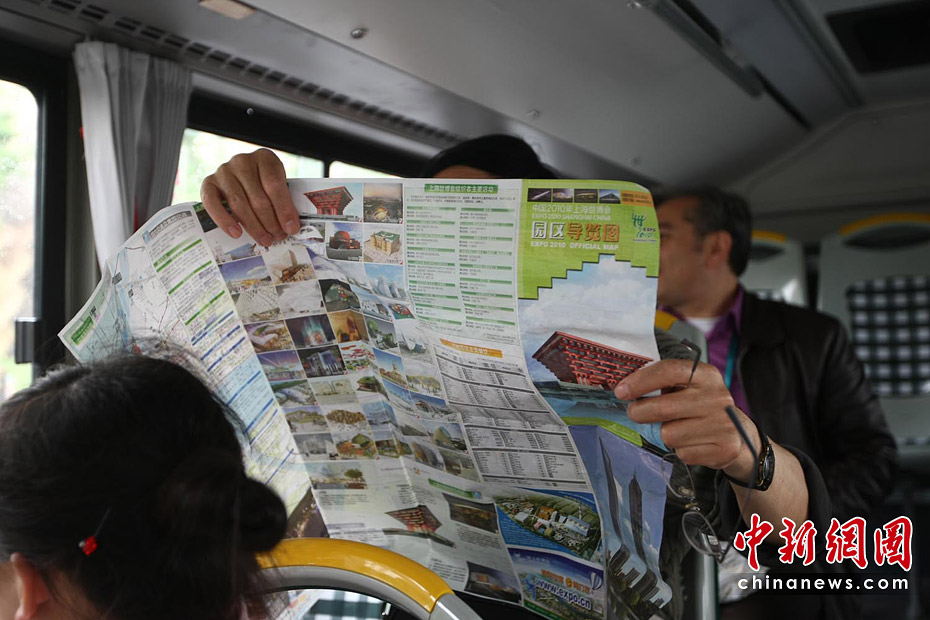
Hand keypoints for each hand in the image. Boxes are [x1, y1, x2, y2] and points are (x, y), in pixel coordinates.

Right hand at [200, 148, 299, 246]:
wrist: (241, 178)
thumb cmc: (265, 185)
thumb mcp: (279, 187)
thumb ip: (285, 202)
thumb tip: (290, 227)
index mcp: (264, 158)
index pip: (274, 185)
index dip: (284, 209)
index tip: (291, 228)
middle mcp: (242, 161)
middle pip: (257, 197)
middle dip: (270, 222)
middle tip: (277, 237)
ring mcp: (223, 171)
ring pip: (238, 203)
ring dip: (253, 226)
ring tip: (264, 239)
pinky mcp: (208, 183)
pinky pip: (212, 203)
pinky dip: (224, 220)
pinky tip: (236, 233)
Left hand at [615, 359, 758, 478]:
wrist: (739, 435)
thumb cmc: (702, 407)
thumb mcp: (688, 387)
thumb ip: (662, 383)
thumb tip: (624, 388)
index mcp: (706, 375)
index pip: (669, 371)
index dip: (641, 381)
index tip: (621, 391)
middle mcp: (717, 397)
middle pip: (663, 407)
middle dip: (640, 412)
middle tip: (635, 412)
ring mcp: (723, 424)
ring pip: (669, 434)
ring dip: (665, 434)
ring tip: (678, 428)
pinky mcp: (724, 448)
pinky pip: (683, 453)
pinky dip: (681, 450)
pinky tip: (692, 442)